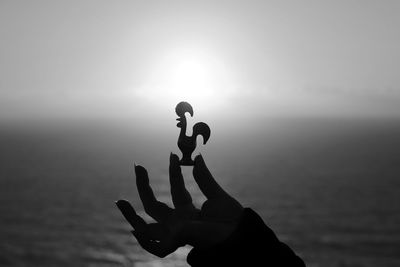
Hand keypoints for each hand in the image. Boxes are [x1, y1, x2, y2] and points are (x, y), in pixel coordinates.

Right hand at [116, 153, 242, 257]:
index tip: (172, 154)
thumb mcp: (217, 196)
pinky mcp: (177, 243)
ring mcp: (176, 233)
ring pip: (147, 227)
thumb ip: (204, 178)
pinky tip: (135, 230)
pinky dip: (145, 241)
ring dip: (131, 216)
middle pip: (154, 207)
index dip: (173, 172)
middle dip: (144, 187)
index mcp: (189, 210)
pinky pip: (156, 248)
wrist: (240, 236)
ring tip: (120, 201)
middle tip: (137, 167)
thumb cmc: (231, 220)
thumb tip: (197, 157)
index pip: (176, 190)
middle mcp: (179, 221)